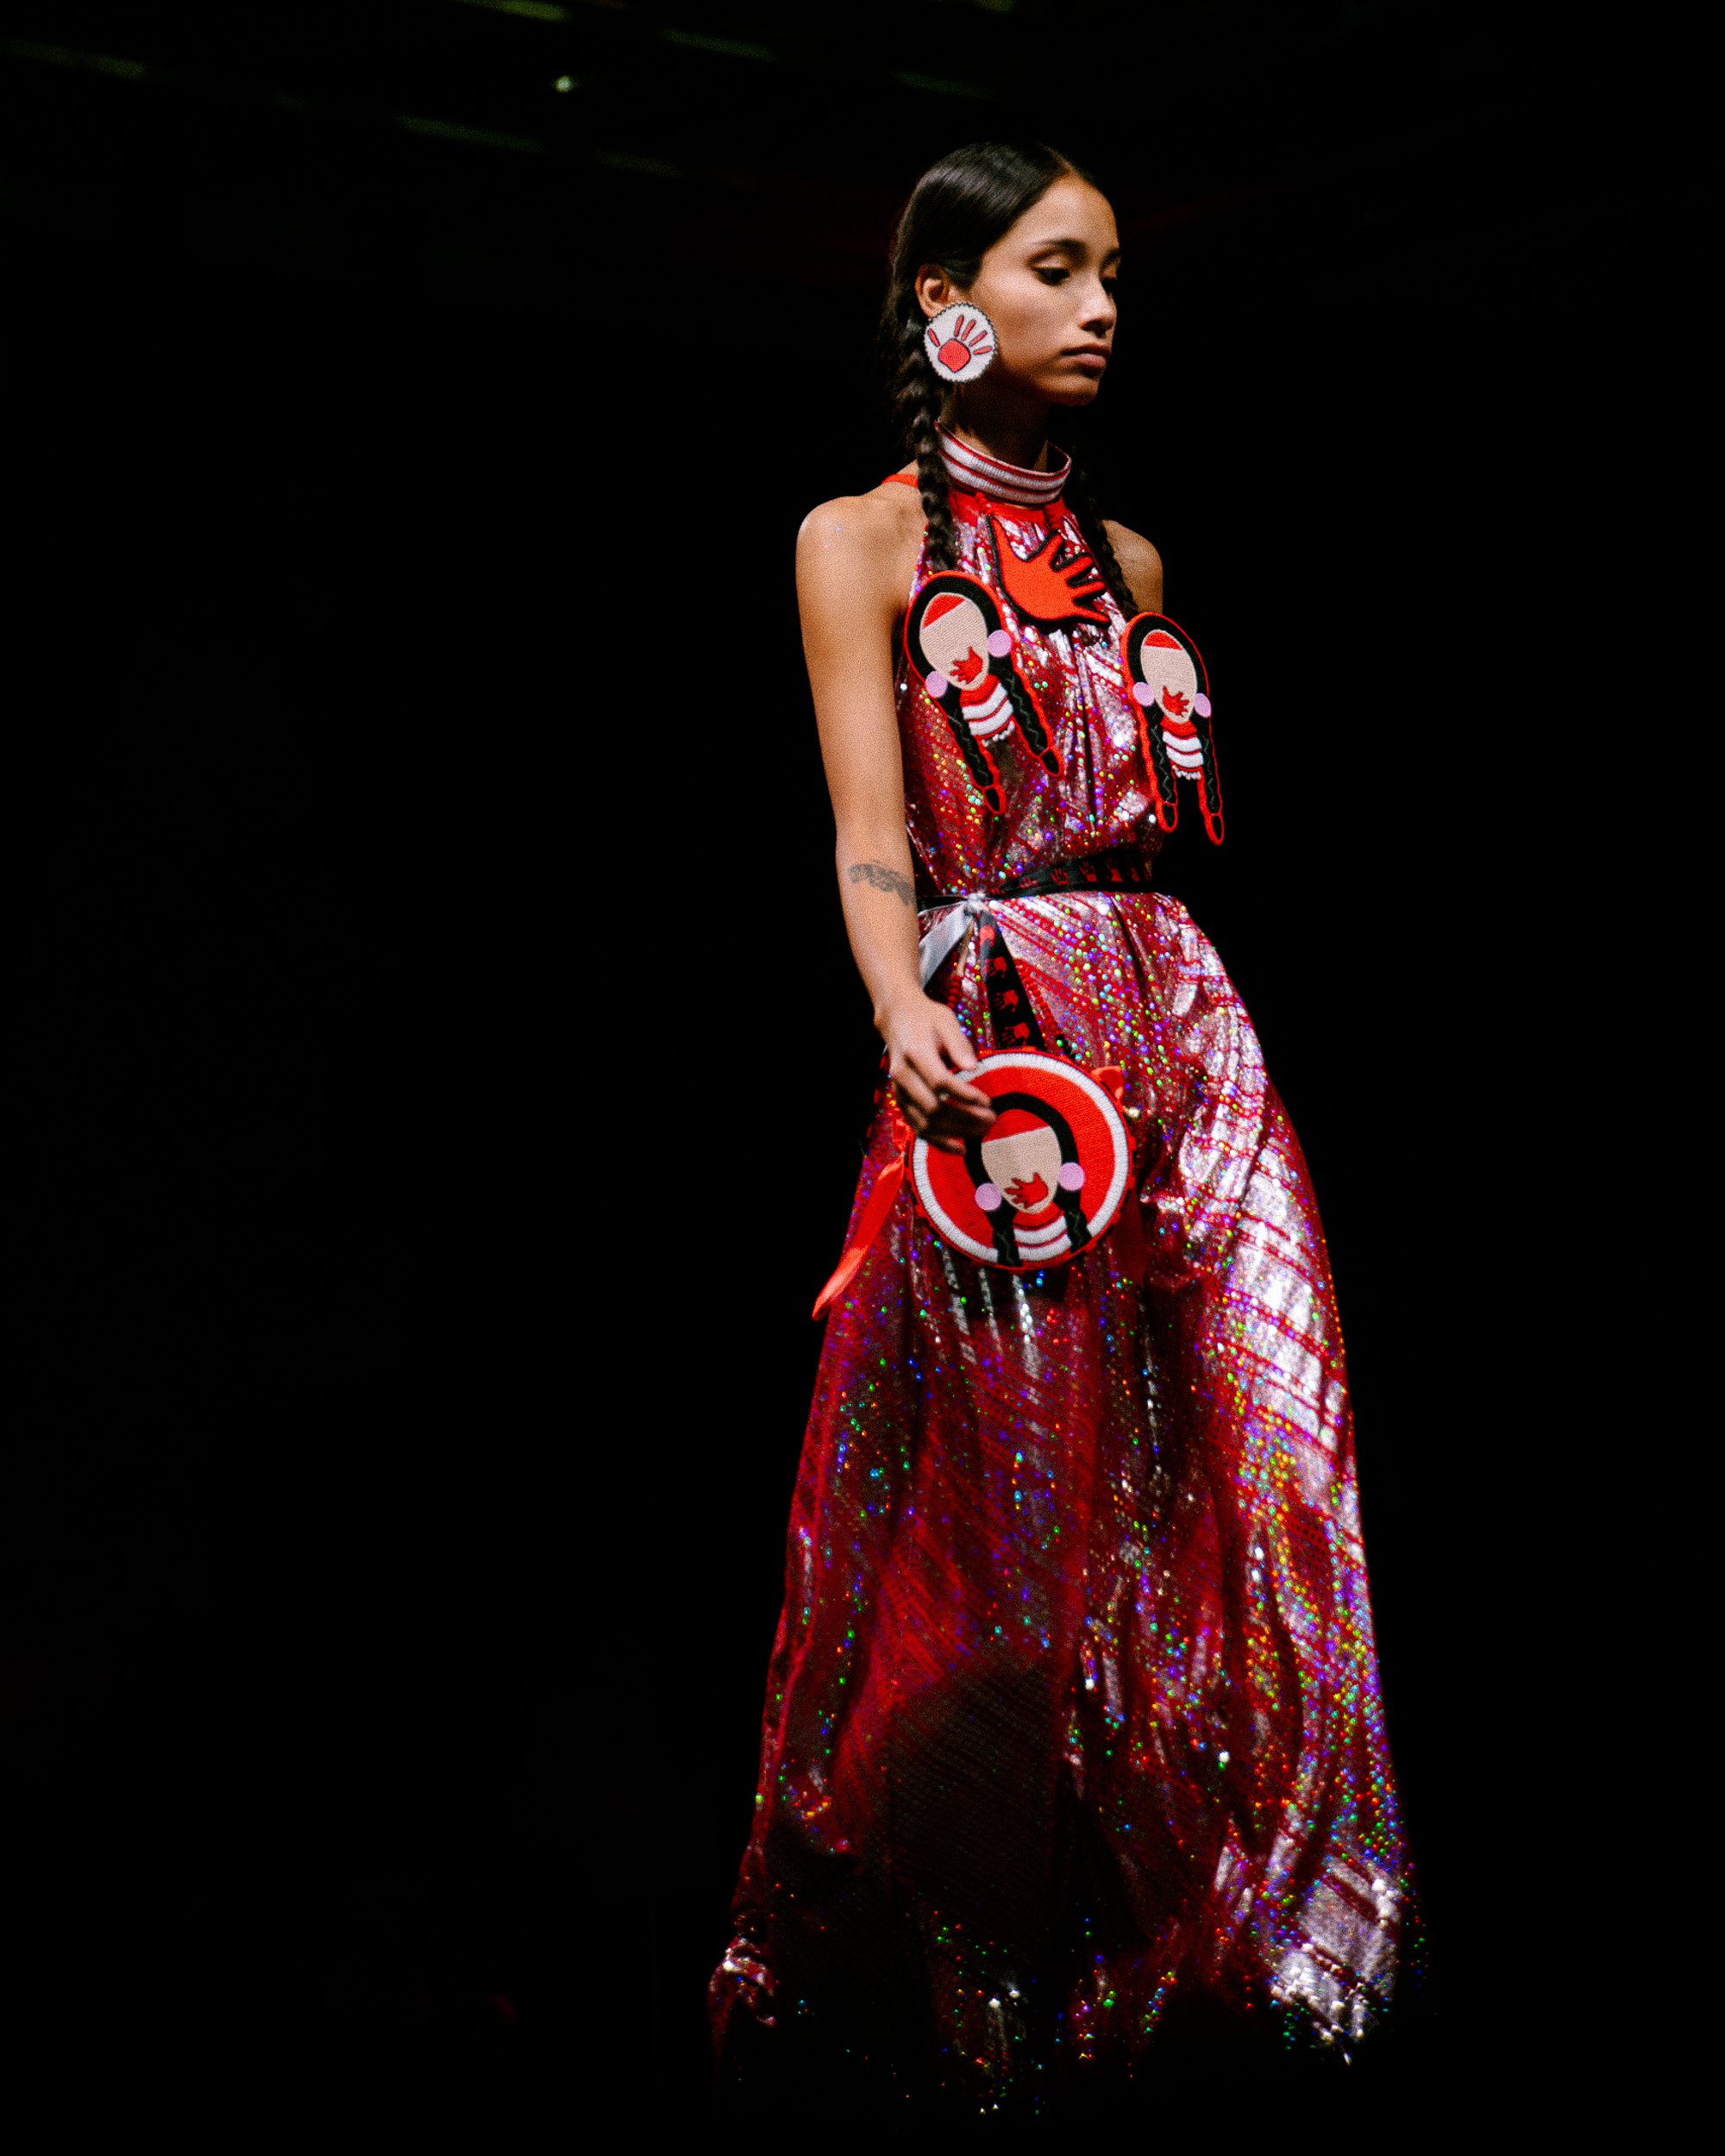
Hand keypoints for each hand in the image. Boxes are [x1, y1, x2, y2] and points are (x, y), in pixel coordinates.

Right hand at [878, 993, 994, 1154]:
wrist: (897, 1020)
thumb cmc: (927, 1019)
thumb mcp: (946, 1021)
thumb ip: (959, 1044)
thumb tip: (973, 1067)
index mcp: (914, 1053)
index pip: (940, 1082)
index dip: (965, 1095)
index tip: (988, 1101)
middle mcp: (903, 1076)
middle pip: (933, 1108)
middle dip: (965, 1118)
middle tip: (991, 1120)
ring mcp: (899, 1092)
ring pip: (925, 1123)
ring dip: (955, 1133)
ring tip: (982, 1132)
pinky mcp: (901, 1102)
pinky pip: (918, 1128)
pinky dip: (939, 1142)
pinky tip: (961, 1148)